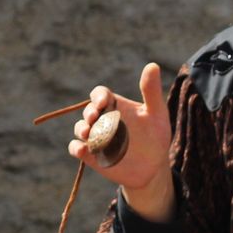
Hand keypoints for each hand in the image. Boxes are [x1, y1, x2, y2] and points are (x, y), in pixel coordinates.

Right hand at [69, 63, 176, 221]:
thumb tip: (152, 65)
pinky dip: (76, 148)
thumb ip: (151, 91)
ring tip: (88, 133)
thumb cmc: (156, 136)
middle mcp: (102, 120)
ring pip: (79, 129)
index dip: (98, 96)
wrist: (153, 167)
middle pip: (88, 111)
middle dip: (89, 113)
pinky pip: (76, 149)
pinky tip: (82, 150)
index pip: (99, 94)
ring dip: (80, 129)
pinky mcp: (90, 155)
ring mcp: (94, 137)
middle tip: (94, 118)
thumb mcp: (156, 114)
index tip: (103, 102)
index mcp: (115, 106)